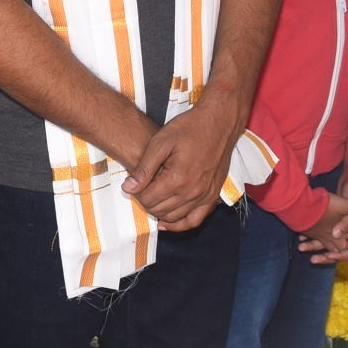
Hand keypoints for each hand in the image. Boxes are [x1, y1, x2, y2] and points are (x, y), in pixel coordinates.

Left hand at [122, 90, 241, 231]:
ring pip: (174, 217)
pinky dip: (180, 224)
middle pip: (159, 210)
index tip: (135, 183)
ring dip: (160, 212)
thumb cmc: (189, 127)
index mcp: (177, 178)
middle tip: (142, 188)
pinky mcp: (213, 196)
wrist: (219, 122)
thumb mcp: (161, 142)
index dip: (136, 192)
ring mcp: (205, 196)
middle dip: (146, 202)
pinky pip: (195, 220)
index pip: (148, 199)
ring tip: (152, 199)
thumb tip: (128, 188)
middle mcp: (192, 192)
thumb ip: (144, 168)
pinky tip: (167, 222)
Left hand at [295, 190, 347, 264]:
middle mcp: (347, 233)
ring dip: (314, 247)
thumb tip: (337, 235)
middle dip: (326, 257)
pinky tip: (300, 238)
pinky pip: (320, 235)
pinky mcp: (329, 223)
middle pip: (338, 251)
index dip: (343, 256)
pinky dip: (311, 238)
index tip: (331, 256)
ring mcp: (338, 229)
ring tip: (301, 248)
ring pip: (327, 244)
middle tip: (313, 260)